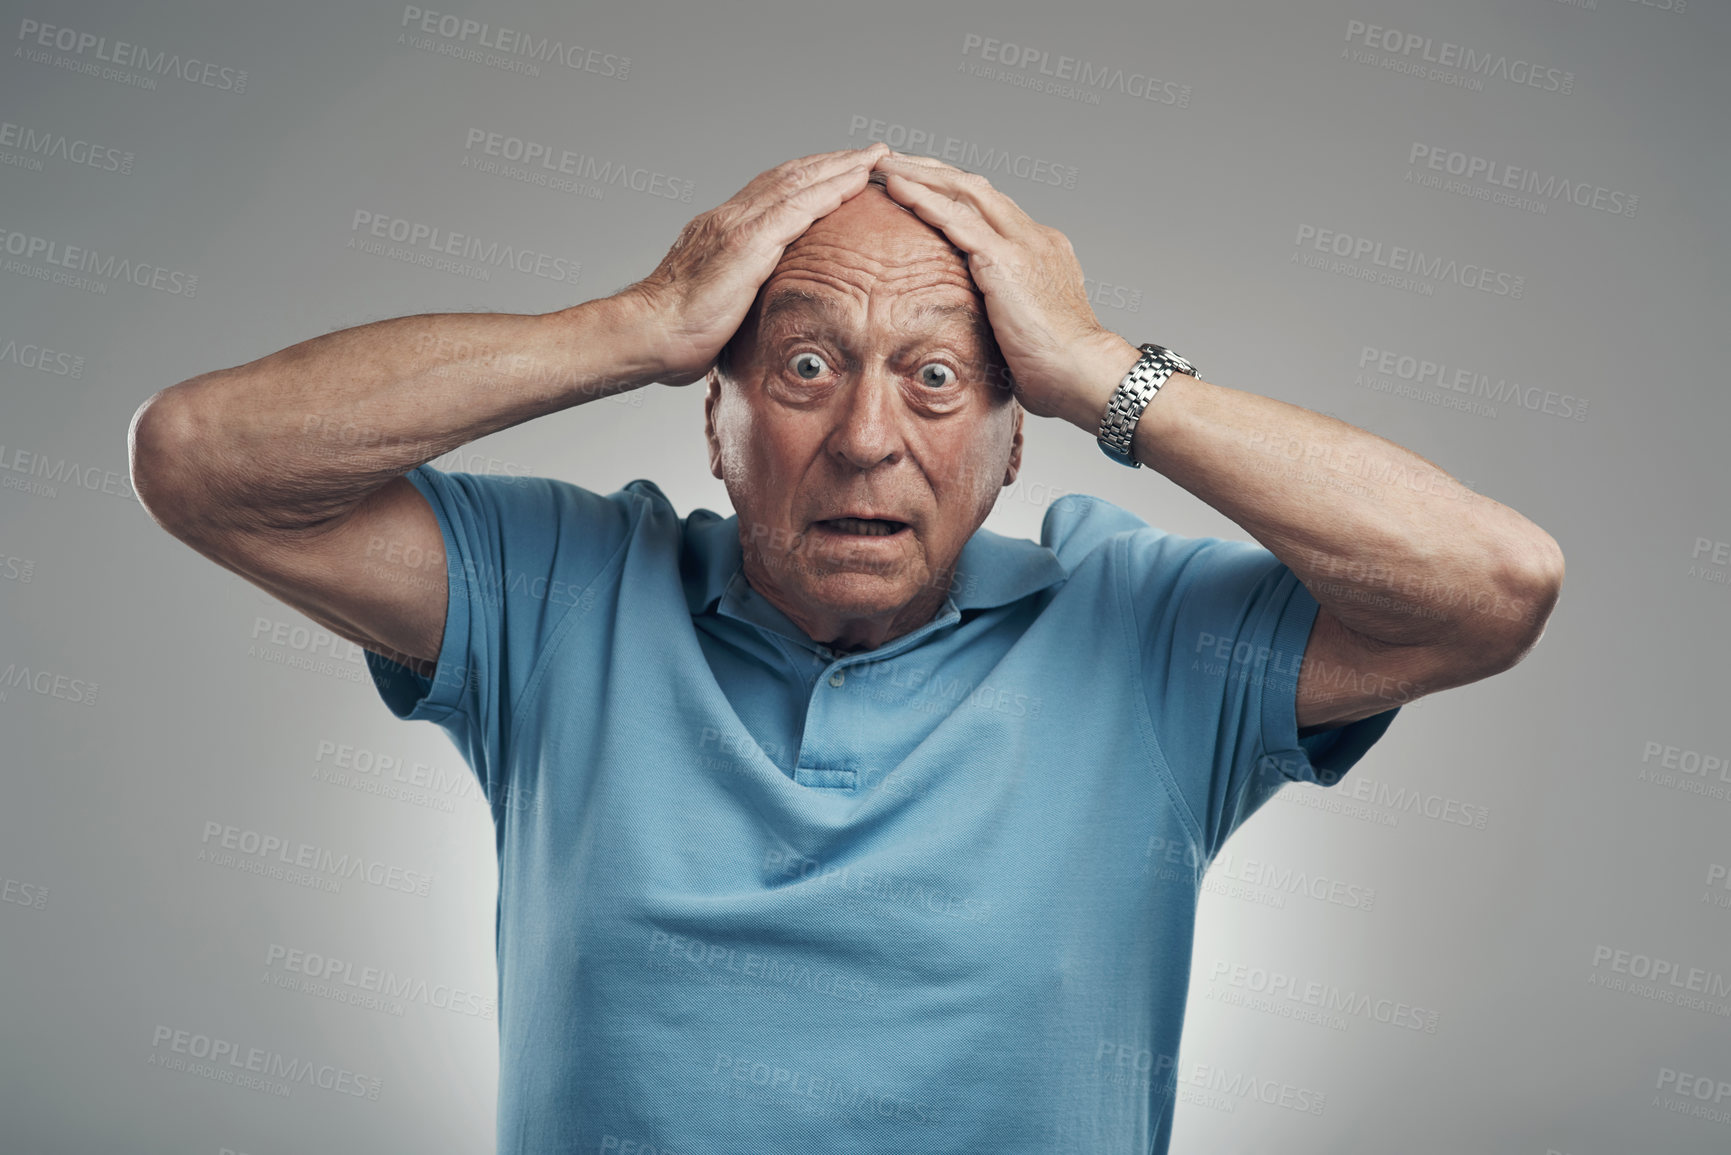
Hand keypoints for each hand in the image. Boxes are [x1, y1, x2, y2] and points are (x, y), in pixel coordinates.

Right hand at [610, 142, 890, 385]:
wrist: (648, 333)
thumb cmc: (674, 334)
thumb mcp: (714, 305)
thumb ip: (737, 297)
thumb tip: (754, 315)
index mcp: (723, 231)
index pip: (774, 193)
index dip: (809, 178)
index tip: (839, 170)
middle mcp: (731, 218)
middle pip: (791, 177)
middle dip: (832, 162)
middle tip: (869, 152)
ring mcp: (738, 227)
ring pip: (799, 183)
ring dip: (839, 167)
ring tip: (874, 156)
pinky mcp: (747, 244)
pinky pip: (798, 207)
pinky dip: (829, 189)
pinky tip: (855, 181)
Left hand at [871, 151, 1139, 423]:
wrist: (1084, 372)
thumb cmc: (1058, 366)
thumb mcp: (1027, 325)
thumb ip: (1004, 310)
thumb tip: (982, 325)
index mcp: (1039, 248)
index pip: (990, 206)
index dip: (953, 191)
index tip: (922, 185)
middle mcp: (1031, 235)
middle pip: (975, 186)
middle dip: (932, 170)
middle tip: (894, 161)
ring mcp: (1021, 243)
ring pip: (964, 191)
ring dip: (922, 175)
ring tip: (886, 165)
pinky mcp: (1005, 260)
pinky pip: (957, 219)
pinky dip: (925, 200)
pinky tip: (898, 189)